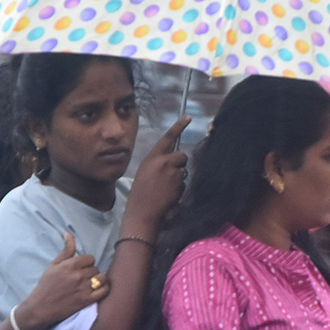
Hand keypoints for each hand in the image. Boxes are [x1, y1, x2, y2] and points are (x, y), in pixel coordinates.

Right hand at [17, 233, 108, 329]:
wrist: (41, 307)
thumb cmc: (46, 285)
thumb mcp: (53, 265)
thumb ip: (65, 251)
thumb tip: (69, 234)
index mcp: (70, 265)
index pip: (90, 258)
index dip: (86, 262)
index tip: (81, 268)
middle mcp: (78, 276)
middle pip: (95, 268)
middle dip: (90, 272)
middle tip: (82, 278)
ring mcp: (84, 288)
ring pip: (101, 278)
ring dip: (98, 280)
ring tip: (90, 283)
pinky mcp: (87, 300)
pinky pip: (104, 290)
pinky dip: (104, 289)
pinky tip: (97, 289)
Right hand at [124, 115, 191, 233]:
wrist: (142, 212)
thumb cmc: (141, 194)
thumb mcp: (145, 173)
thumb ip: (158, 164)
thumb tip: (172, 161)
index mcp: (152, 157)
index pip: (167, 138)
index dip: (178, 126)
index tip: (188, 117)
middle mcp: (163, 161)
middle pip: (182, 155)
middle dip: (180, 164)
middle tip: (170, 176)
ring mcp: (172, 172)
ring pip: (183, 171)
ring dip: (178, 179)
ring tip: (165, 190)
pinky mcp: (178, 183)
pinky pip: (184, 184)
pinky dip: (179, 189)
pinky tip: (168, 196)